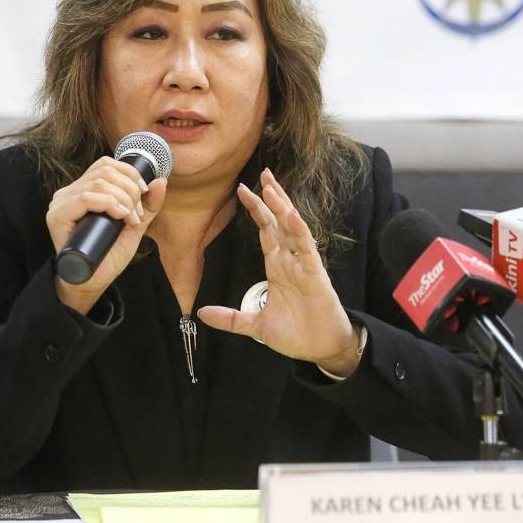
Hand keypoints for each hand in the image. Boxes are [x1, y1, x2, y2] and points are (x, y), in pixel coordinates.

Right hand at [46, 156, 166, 313]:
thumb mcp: (134, 225)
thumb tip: (160, 181)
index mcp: (84, 189)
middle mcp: (70, 193)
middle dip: (130, 189)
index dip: (129, 174)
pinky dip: (108, 203)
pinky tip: (119, 216)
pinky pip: (84, 198)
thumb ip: (148, 205)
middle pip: (105, 171)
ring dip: (122, 198)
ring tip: (130, 219)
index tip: (143, 194)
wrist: (94, 281)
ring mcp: (61, 203)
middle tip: (136, 213)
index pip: (106, 164)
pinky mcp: (57, 217)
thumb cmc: (109, 254)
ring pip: (97, 183)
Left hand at [197, 169, 361, 376]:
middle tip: (263, 172)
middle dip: (271, 197)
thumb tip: (201, 313)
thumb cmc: (296, 334)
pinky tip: (290, 214)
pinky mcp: (315, 274)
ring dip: (282, 206)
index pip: (266, 231)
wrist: (321, 350)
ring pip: (292, 228)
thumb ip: (231, 318)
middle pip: (279, 221)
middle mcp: (290, 260)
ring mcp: (303, 264)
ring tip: (271, 185)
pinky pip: (306, 247)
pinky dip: (298, 230)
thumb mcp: (255, 326)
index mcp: (277, 267)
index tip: (242, 190)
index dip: (256, 210)